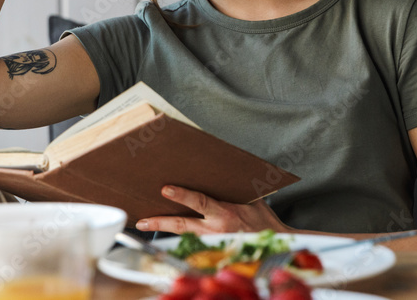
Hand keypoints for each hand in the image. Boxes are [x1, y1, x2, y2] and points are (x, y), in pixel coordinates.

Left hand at [135, 185, 291, 234]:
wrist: (273, 244)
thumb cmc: (262, 219)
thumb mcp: (251, 198)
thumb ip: (233, 187)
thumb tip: (219, 168)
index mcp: (226, 214)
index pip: (200, 202)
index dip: (182, 196)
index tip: (165, 189)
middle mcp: (215, 230)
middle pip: (182, 225)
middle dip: (160, 222)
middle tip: (142, 220)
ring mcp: (211, 241)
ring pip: (182, 234)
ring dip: (163, 228)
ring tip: (145, 223)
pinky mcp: (211, 248)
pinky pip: (189, 240)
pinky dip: (175, 235)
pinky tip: (163, 230)